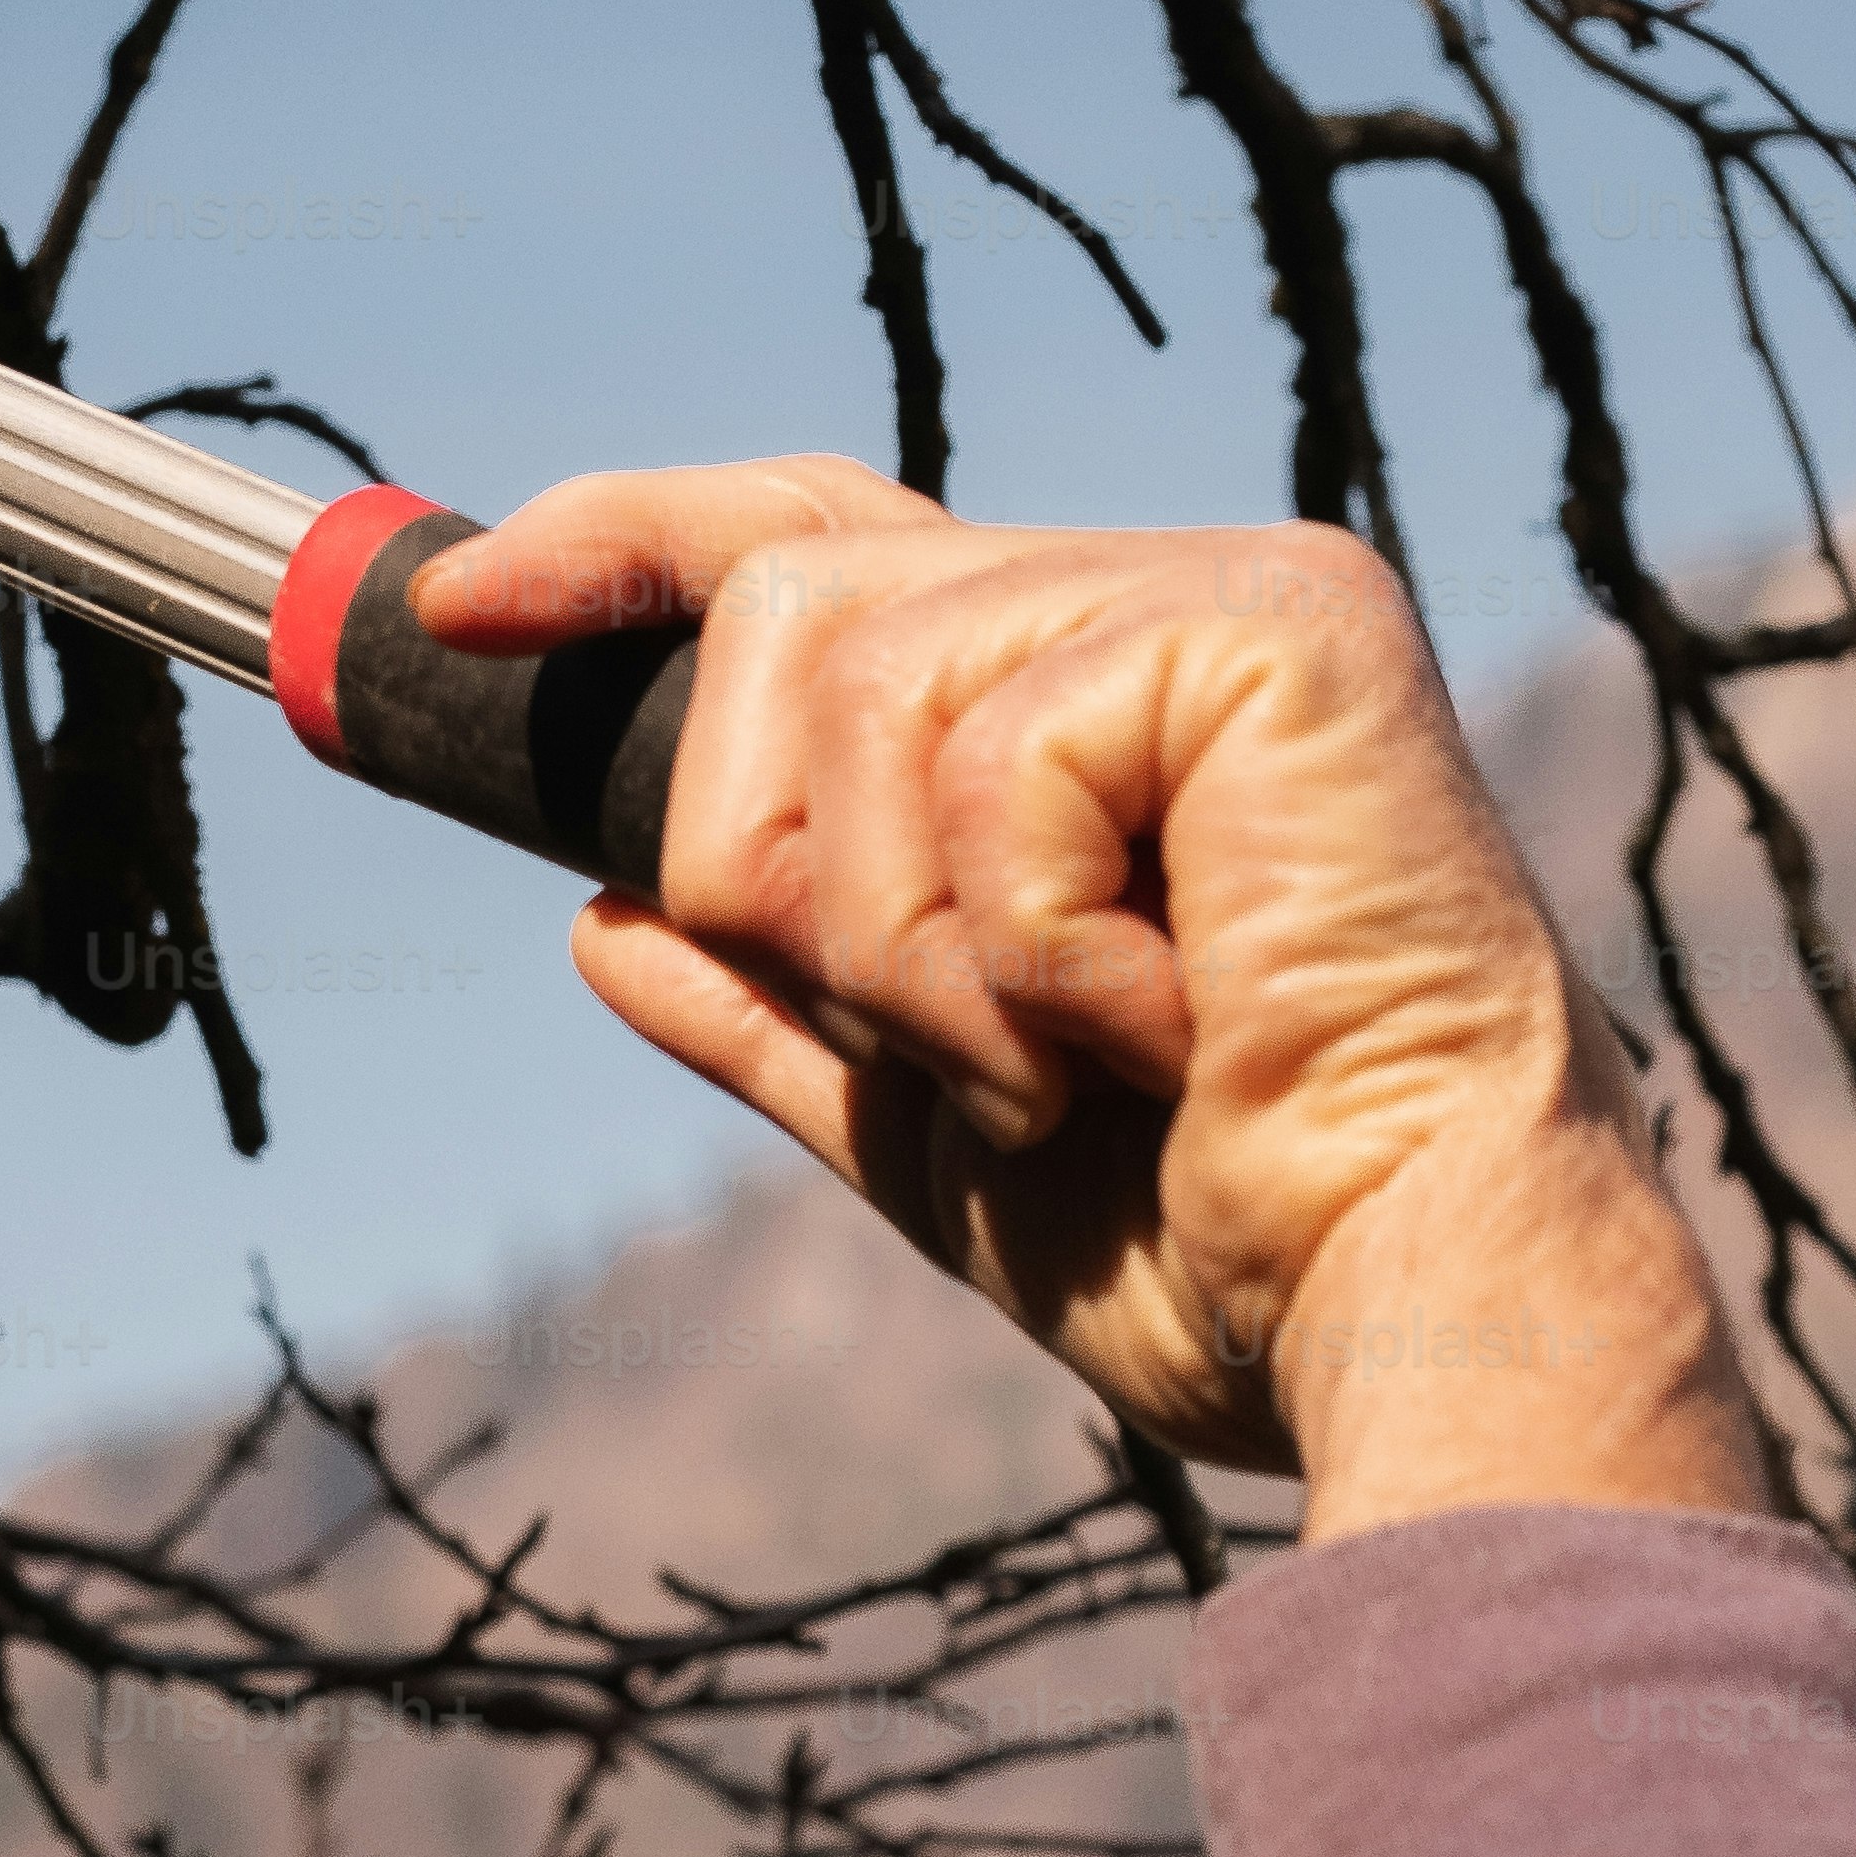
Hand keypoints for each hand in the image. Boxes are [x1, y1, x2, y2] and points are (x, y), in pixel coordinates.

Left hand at [412, 467, 1767, 1538]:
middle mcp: (1164, 601)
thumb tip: (600, 919)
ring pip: (855, 684)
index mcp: (1086, 698)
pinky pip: (993, 753)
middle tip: (950, 1043)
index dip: (622, 545)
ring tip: (1079, 1057)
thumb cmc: (1210, 1244)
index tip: (463, 602)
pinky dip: (1027, 948)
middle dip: (783, 871)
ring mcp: (1232, 598)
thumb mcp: (928, 1121)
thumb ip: (773, 1012)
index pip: (808, 540)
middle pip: (784, 612)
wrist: (1391, 1316)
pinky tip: (1169, 1026)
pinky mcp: (1283, 633)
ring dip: (912, 946)